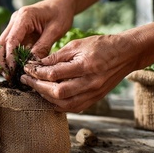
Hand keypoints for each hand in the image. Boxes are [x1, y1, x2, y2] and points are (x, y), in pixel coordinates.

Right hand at [0, 0, 74, 69]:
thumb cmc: (61, 14)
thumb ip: (43, 46)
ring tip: (11, 75)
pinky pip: (10, 46)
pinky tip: (16, 68)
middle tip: (8, 76)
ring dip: (5, 60)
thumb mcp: (55, 30)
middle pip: (0, 44)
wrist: (62, 3)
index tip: (13, 71)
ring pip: (2, 46)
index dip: (10, 58)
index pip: (11, 40)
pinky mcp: (17, 31)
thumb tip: (32, 64)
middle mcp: (15, 20)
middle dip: (3, 61)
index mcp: (24, 17)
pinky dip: (11, 57)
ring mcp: (14, 25)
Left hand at [20, 34, 136, 112]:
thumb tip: (38, 64)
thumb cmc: (101, 45)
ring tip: (35, 88)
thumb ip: (57, 56)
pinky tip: (49, 96)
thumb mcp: (77, 45)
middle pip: (58, 92)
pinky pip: (73, 107)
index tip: (27, 69)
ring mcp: (93, 93)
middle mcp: (90, 83)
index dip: (37, 72)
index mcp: (86, 66)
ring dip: (46, 97)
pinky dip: (58, 104)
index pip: (55, 74)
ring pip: (64, 104)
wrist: (127, 53)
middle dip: (38, 87)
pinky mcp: (95, 99)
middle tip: (26, 80)